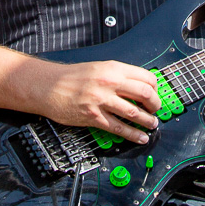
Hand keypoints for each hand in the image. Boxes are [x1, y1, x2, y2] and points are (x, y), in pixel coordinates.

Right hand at [31, 60, 162, 144]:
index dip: (155, 87)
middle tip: (156, 110)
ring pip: (134, 112)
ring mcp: (102, 100)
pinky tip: (140, 137)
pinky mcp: (94, 117)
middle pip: (145, 94)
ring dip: (147, 121)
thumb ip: (117, 75)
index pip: (145, 77)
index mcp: (113, 68)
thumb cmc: (71, 77)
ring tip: (152, 124)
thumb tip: (137, 86)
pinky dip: (132, 134)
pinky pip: (119, 128)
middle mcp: (109, 82)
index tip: (155, 94)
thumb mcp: (98, 67)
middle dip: (155, 104)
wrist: (48, 86)